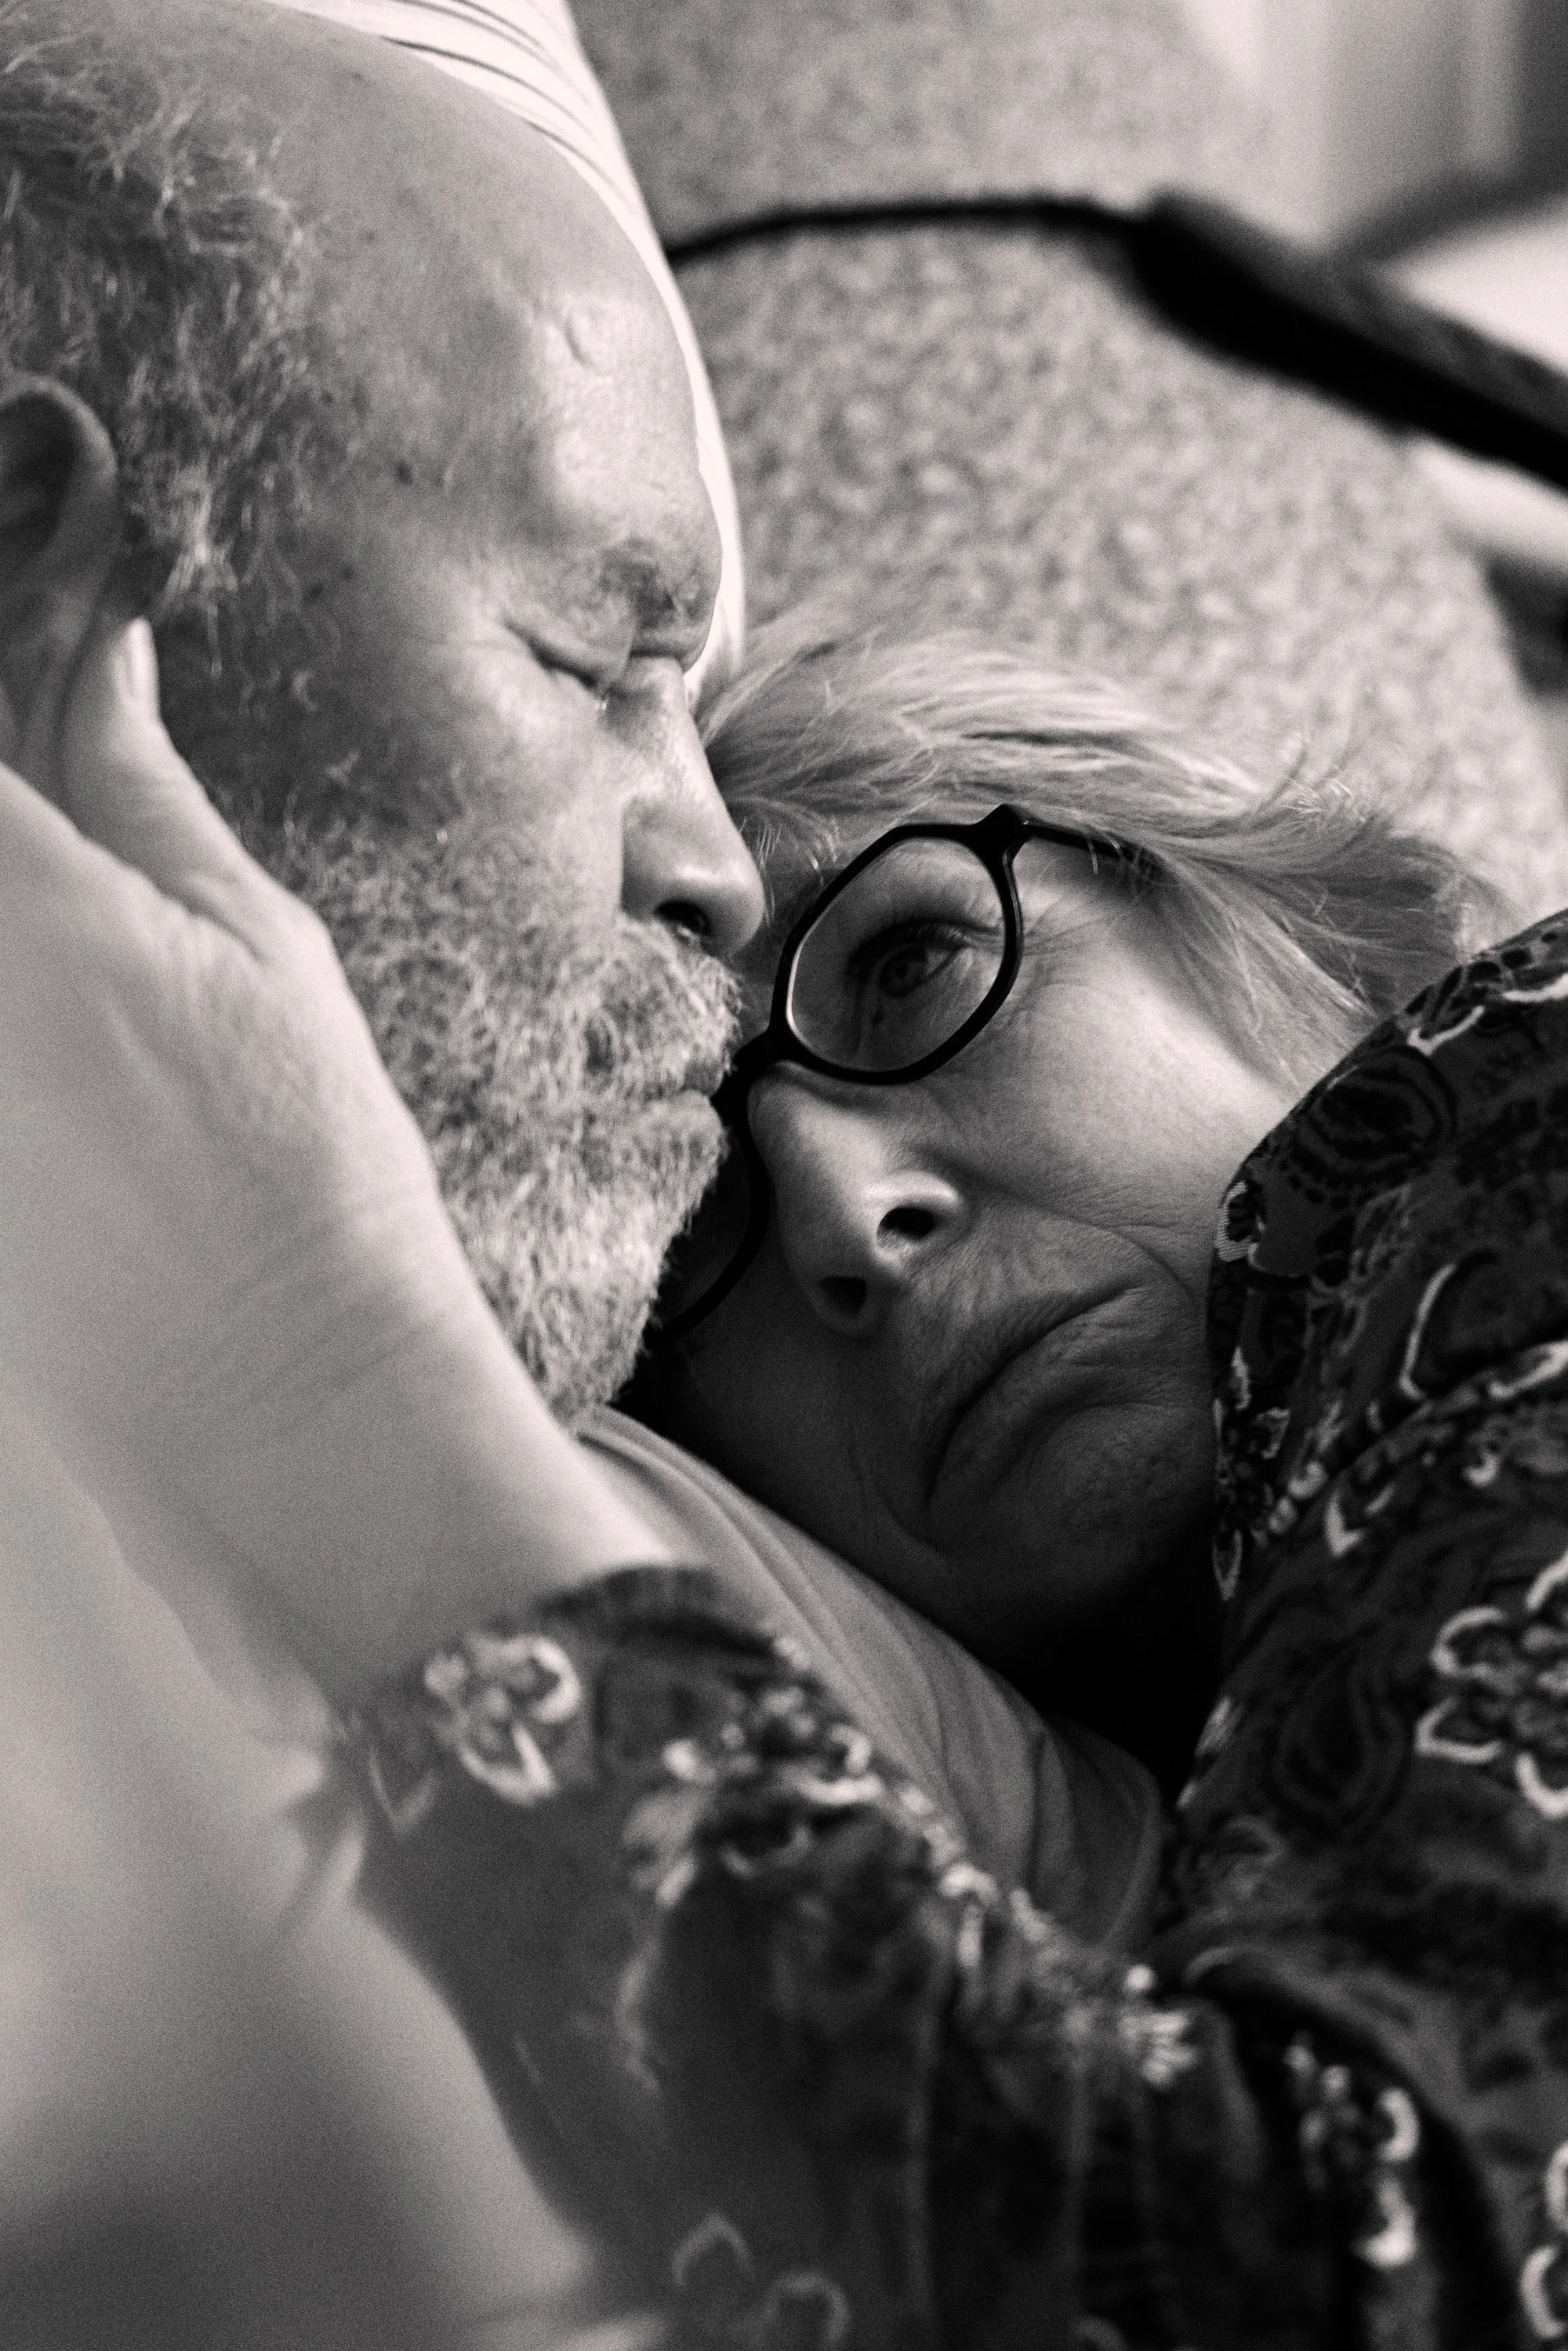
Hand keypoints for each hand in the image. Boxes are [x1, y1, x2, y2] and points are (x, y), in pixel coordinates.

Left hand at [0, 619, 662, 1695]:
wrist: (279, 1395)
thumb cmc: (303, 1174)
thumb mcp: (259, 945)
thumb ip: (141, 789)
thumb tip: (102, 660)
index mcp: (14, 901)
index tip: (15, 678)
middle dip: (7, 847)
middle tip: (61, 866)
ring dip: (12, 937)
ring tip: (82, 1001)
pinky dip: (8, 1058)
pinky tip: (59, 1076)